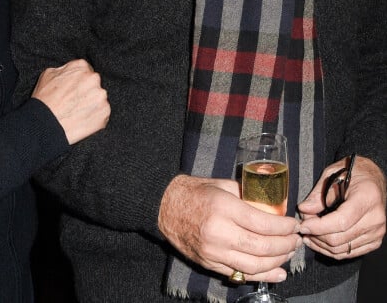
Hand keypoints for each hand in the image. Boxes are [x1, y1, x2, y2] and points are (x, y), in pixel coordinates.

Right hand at [32, 59, 109, 144]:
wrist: (46, 124)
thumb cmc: (45, 100)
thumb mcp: (48, 74)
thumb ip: (65, 69)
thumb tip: (70, 72)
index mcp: (81, 66)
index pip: (85, 71)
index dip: (78, 82)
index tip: (73, 90)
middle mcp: (94, 79)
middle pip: (94, 84)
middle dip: (86, 92)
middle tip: (74, 102)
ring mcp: (100, 96)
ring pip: (98, 99)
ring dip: (91, 104)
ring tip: (76, 112)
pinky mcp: (104, 112)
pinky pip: (102, 113)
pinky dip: (94, 117)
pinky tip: (82, 120)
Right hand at [158, 175, 300, 283]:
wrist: (165, 207)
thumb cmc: (195, 191)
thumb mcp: (222, 185)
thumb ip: (247, 195)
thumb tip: (273, 205)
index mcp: (224, 208)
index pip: (263, 224)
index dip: (283, 227)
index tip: (294, 225)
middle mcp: (220, 233)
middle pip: (262, 247)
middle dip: (285, 245)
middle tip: (296, 240)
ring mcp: (214, 252)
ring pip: (255, 265)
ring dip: (277, 262)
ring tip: (289, 253)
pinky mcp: (210, 264)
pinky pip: (241, 274)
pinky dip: (263, 275)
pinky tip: (278, 272)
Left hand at [299, 155, 386, 258]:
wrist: (374, 177)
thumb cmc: (355, 172)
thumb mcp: (334, 174)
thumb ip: (319, 194)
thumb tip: (304, 210)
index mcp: (367, 198)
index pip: (341, 221)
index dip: (319, 226)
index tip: (303, 225)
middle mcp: (375, 219)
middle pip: (340, 238)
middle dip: (316, 235)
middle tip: (303, 227)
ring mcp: (377, 232)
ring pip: (343, 249)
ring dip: (321, 245)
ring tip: (308, 234)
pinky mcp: (374, 241)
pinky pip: (350, 252)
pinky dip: (332, 250)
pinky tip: (320, 241)